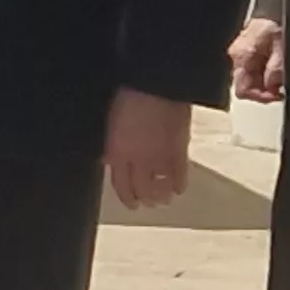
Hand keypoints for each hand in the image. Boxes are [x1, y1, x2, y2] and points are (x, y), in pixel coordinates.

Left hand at [104, 87, 194, 210]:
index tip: (130, 202)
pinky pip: (180, 173)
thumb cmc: (129, 97)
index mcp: (117, 152)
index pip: (120, 184)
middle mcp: (138, 160)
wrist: (155, 85)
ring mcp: (160, 156)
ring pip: (161, 185)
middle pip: (141, 188)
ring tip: (163, 200)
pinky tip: (179, 189)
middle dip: (144, 199)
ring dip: (162, 195)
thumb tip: (109, 160)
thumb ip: (113, 145)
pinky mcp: (179, 149)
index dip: (126, 196)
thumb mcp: (111, 123)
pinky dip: (180, 183)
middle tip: (146, 204)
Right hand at [228, 19, 287, 105]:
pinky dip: (266, 70)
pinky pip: (254, 65)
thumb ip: (276, 71)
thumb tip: (273, 87)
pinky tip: (277, 65)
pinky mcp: (249, 46)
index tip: (277, 97)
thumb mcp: (283, 48)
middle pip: (246, 84)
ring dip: (265, 80)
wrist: (282, 5)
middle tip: (281, 89)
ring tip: (281, 77)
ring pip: (250, 76)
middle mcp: (237, 52)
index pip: (243, 89)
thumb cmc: (281, 20)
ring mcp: (241, 49)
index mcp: (242, 54)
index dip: (261, 97)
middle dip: (264, 89)